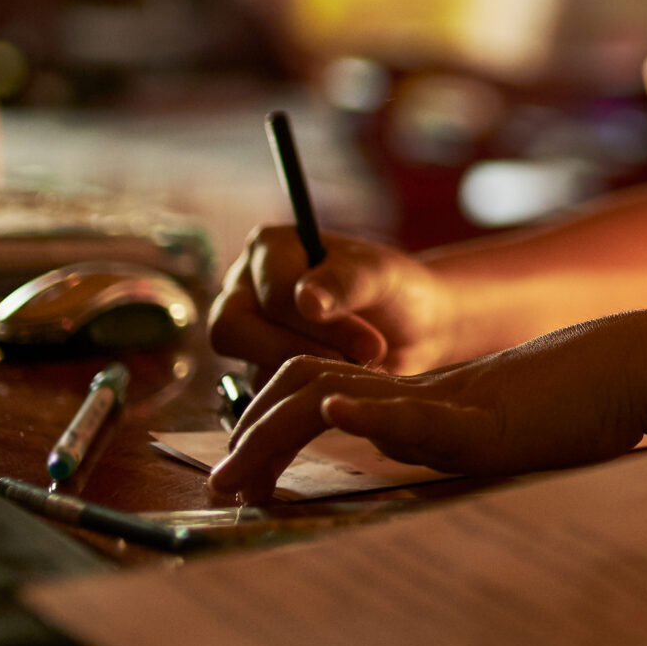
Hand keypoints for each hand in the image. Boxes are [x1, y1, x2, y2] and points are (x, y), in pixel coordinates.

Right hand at [205, 227, 462, 372]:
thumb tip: (305, 301)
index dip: (317, 323)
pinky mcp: (260, 373)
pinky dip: (309, 397)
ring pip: (250, 367)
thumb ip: (345, 282)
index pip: (270, 291)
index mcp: (270, 249)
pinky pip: (267, 396)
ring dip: (308, 376)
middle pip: (232, 329)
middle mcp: (245, 289)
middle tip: (356, 364)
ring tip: (360, 373)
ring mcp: (249, 334)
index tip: (370, 343)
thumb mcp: (380, 276)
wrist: (414, 329)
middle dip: (297, 352)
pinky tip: (348, 389)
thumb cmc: (394, 288)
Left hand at [205, 314, 646, 503]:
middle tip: (219, 488)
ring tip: (242, 470)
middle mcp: (419, 396)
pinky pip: (419, 413)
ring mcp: (450, 406)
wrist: (636, 368)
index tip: (237, 477)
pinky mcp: (487, 424)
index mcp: (418, 401)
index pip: (318, 391)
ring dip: (279, 430)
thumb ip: (445, 442)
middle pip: (306, 388)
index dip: (267, 425)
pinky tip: (337, 410)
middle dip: (251, 439)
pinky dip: (371, 410)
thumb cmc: (580, 408)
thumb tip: (398, 457)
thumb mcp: (500, 436)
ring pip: (339, 394)